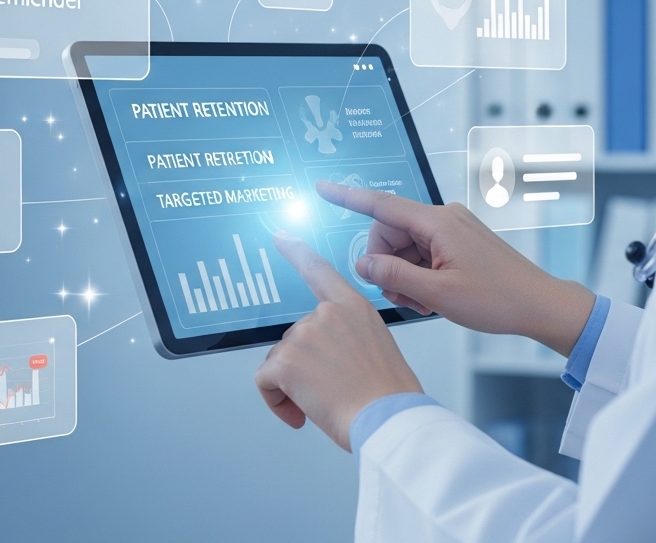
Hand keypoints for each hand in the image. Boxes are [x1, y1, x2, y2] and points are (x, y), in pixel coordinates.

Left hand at [254, 231, 422, 450]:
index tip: (280, 236)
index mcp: (353, 307)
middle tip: (331, 391)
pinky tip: (301, 413)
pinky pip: (265, 381)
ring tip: (325, 403)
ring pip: (279, 362)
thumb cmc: (390, 395)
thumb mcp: (376, 348)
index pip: (319, 271)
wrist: (390, 420)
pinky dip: (276, 401)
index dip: (296, 252)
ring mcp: (304, 335)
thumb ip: (346, 337)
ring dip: (292, 387)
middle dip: (303, 367)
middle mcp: (326, 314)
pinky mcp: (286, 361)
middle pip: (295, 337)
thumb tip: (320, 356)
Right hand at [316, 180, 594, 355]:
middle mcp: (444, 217)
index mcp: (438, 223)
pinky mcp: (459, 241)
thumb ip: (394, 276)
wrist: (540, 304)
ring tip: (424, 302)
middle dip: (386, 264)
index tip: (323, 188)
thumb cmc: (498, 299)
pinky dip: (419, 274)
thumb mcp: (437, 294)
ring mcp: (453, 228)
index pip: (381, 205)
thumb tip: (363, 263)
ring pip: (405, 246)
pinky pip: (423, 252)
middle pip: (390, 233)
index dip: (348, 197)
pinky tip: (432, 297)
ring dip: (404, 274)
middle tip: (404, 297)